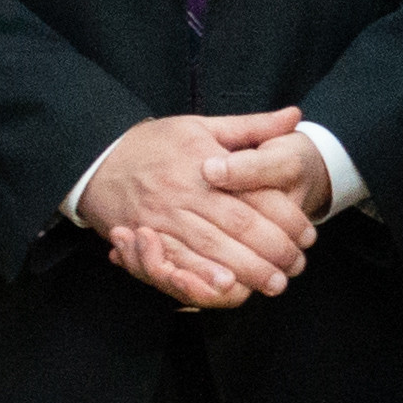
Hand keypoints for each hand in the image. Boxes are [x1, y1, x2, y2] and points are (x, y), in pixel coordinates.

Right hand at [84, 105, 328, 311]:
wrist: (96, 158)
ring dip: (246, 270)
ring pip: (211, 249)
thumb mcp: (201, 126)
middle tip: (297, 267)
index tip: (307, 234)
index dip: (284, 219)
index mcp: (204, 164)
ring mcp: (162, 217)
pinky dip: (202, 276)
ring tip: (275, 283)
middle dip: (272, 251)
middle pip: (237, 227)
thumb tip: (294, 116)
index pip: (252, 197)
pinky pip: (177, 261)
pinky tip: (226, 286)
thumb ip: (250, 127)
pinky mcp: (144, 236)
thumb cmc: (154, 143)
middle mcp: (185, 192)